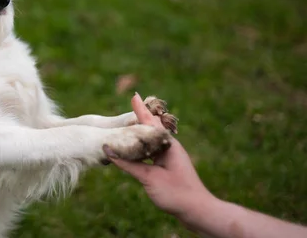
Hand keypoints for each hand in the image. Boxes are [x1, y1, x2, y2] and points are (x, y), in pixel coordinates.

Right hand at [104, 93, 211, 221]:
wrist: (197, 210)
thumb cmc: (176, 193)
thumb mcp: (149, 178)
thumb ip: (128, 164)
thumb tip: (109, 151)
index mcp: (168, 145)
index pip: (150, 123)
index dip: (140, 110)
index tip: (134, 96)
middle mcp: (169, 148)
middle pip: (151, 129)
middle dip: (140, 117)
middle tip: (132, 103)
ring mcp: (169, 157)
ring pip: (150, 141)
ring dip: (139, 133)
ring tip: (127, 125)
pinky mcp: (167, 167)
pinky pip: (151, 152)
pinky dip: (141, 148)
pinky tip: (134, 148)